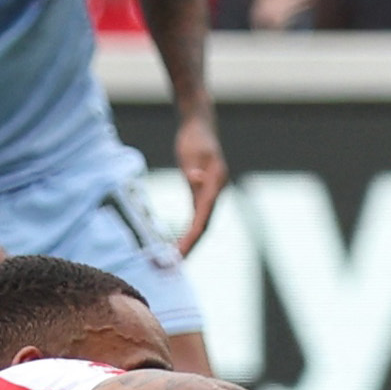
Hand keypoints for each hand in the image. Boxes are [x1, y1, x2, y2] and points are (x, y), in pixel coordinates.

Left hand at [171, 112, 228, 249]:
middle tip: (173, 266)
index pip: (203, 219)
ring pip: (202, 225)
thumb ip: (196, 166)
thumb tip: (197, 180)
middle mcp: (217, 192)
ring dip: (190, 243)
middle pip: (205, 227)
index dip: (191, 239)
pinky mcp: (203, 192)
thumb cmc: (194, 136)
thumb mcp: (192, 151)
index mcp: (216, 184)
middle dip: (190, 247)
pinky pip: (198, 218)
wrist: (199, 123)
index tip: (178, 254)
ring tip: (174, 260)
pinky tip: (178, 243)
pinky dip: (189, 232)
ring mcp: (212, 193)